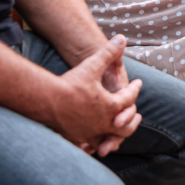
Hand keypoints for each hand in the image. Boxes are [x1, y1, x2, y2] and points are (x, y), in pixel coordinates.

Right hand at [54, 35, 142, 156]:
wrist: (46, 101)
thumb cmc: (70, 83)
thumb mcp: (92, 65)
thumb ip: (108, 52)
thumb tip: (122, 38)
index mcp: (111, 105)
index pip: (129, 98)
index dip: (135, 89)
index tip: (138, 83)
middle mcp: (104, 123)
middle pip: (126, 126)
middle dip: (133, 120)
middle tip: (137, 115)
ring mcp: (91, 134)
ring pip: (110, 139)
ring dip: (117, 136)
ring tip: (117, 130)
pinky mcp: (77, 140)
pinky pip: (90, 146)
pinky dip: (95, 145)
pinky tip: (94, 144)